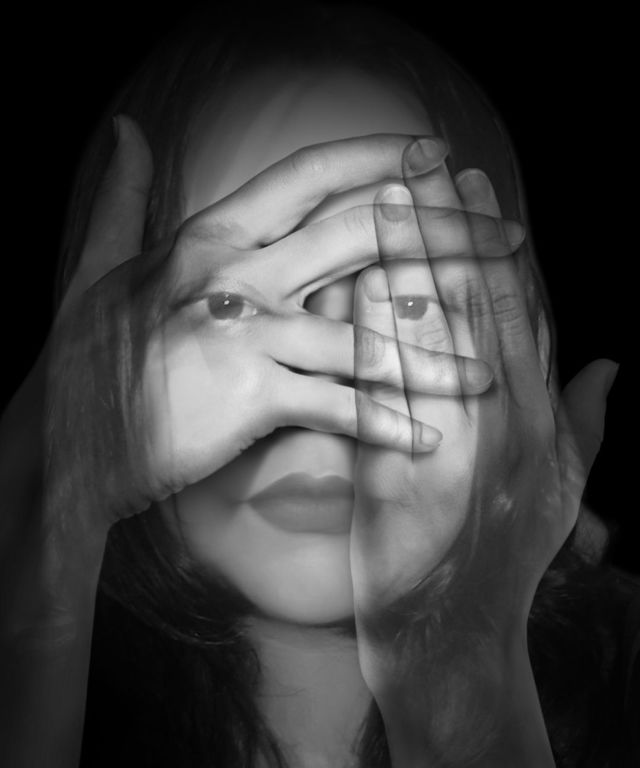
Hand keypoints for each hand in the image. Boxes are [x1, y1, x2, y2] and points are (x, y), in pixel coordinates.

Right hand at [50, 121, 498, 528]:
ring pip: (365, 329)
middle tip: (507, 239)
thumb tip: (126, 128)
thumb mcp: (100, 267)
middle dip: (444, 234)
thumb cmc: (88, 359)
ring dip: (436, 350)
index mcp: (210, 234)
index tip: (436, 157)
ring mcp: (245, 330)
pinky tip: (428, 436)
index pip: (309, 176)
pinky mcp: (250, 393)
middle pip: (362, 234)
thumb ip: (122, 197)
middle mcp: (236, 270)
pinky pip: (337, 403)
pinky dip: (385, 421)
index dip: (379, 159)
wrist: (64, 441)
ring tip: (490, 369)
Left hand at [350, 138, 616, 761]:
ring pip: (426, 335)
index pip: (516, 308)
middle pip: (470, 306)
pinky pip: (377, 388)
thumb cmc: (508, 555)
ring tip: (380, 200)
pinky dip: (362, 332)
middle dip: (443, 229)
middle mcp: (502, 421)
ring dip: (400, 261)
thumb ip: (588, 421)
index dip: (492, 241)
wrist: (454, 631)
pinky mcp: (397, 474)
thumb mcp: (565, 489)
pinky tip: (344, 282)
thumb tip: (610, 361)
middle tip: (418, 163)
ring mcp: (450, 445)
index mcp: (539, 415)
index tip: (473, 186)